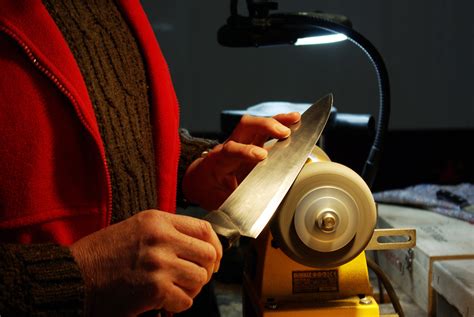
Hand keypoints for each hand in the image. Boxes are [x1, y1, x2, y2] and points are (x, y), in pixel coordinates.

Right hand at [70, 210, 221, 315]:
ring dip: (192, 289)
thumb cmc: (102, 255)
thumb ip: (167, 232)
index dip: (215, 246)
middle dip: (206, 270)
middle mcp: (161, 238)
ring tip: (176, 290)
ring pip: (200, 279)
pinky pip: (185, 301)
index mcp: (157, 220)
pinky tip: (164, 302)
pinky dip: (178, 305)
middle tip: (195, 278)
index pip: (204, 228)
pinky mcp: (154, 289)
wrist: (74, 276)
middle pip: (208, 254)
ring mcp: (159, 263)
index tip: (213, 258)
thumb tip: (197, 246)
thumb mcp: (136, 228)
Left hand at [182, 112, 300, 209]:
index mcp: (218, 162)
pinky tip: (294, 122)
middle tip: (284, 134)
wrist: (199, 179)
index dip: (245, 151)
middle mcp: (229, 146)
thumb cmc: (208, 190)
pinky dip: (280, 123)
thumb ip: (234, 207)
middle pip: (244, 128)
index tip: (262, 156)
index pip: (230, 151)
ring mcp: (240, 141)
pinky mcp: (250, 141)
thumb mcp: (217, 202)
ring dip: (276, 120)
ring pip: (256, 124)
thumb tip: (253, 221)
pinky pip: (264, 129)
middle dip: (265, 127)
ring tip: (295, 120)